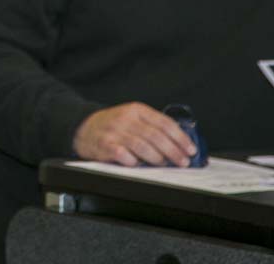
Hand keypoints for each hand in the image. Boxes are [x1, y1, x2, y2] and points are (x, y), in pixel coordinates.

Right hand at [72, 102, 196, 166]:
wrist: (83, 127)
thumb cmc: (114, 125)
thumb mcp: (132, 117)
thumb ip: (151, 126)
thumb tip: (179, 144)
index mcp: (136, 110)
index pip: (164, 123)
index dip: (180, 138)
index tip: (190, 149)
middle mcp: (126, 118)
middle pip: (155, 136)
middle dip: (173, 151)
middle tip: (182, 161)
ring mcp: (114, 131)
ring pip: (141, 146)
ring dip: (157, 158)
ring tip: (164, 163)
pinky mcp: (104, 144)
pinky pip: (122, 155)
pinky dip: (133, 161)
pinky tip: (139, 164)